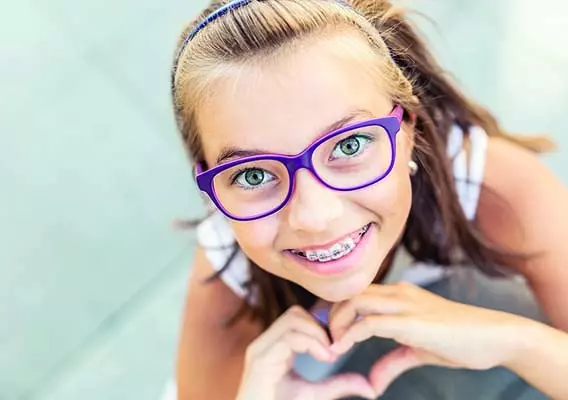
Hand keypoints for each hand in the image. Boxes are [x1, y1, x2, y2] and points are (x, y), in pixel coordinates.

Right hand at [236, 305, 376, 399]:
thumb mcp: (317, 395)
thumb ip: (339, 385)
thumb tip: (370, 388)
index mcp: (275, 347)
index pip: (298, 317)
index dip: (322, 324)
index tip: (340, 342)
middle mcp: (265, 343)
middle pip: (295, 312)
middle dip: (320, 326)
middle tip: (336, 348)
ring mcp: (260, 350)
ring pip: (293, 318)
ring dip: (317, 333)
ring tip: (329, 354)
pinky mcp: (260, 360)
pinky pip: (289, 336)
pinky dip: (311, 342)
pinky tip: (324, 358)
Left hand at [328, 282, 531, 395]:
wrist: (495, 336)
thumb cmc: (461, 340)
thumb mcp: (419, 351)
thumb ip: (393, 362)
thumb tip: (372, 384)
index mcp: (399, 294)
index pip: (357, 293)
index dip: (337, 310)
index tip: (328, 331)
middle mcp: (398, 292)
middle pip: (350, 293)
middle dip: (330, 314)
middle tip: (323, 338)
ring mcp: (404, 304)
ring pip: (355, 301)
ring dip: (337, 322)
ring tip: (332, 345)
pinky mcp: (410, 321)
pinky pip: (370, 322)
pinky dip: (350, 334)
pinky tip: (342, 348)